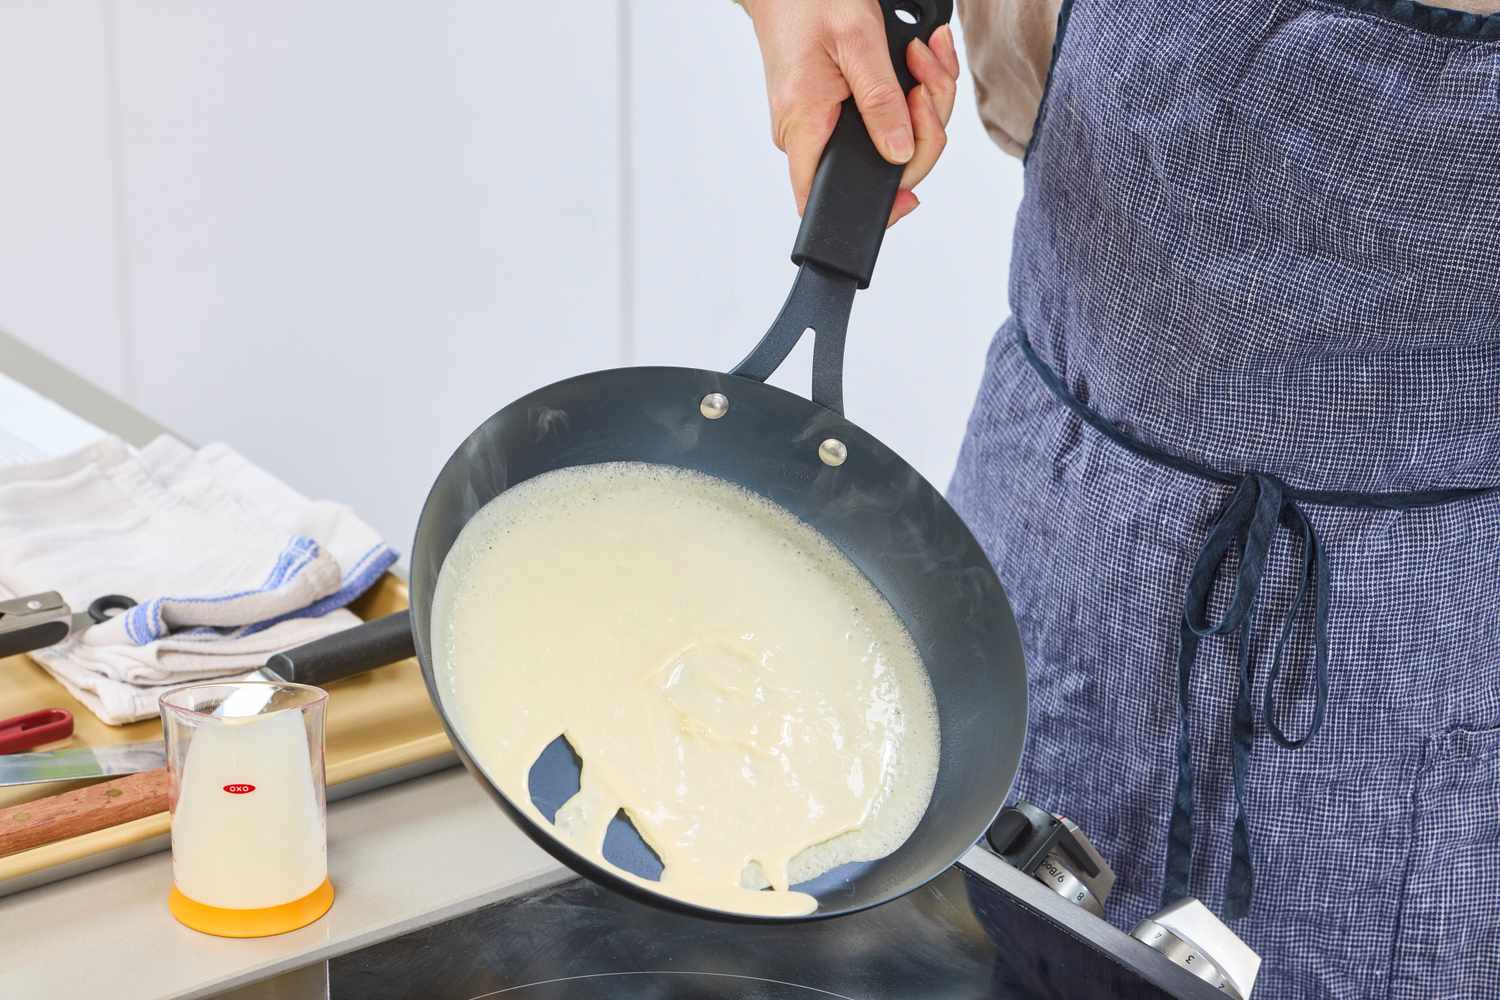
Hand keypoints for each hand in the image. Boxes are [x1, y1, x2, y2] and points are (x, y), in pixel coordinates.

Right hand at [743, 0, 958, 227]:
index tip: (909, 197)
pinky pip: (884, 117)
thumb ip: (880, 102)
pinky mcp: (835, 112)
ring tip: (922, 52)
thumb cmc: (809, 2)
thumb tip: (899, 152)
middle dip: (923, 126)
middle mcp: (807, 135)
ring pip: (891, 138)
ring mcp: (821, 126)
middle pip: (881, 165)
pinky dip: (911, 90)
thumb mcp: (856, 43)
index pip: (823, 201)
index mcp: (804, 126)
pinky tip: (917, 58)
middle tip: (926, 79)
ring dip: (924, 98)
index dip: (871, 210)